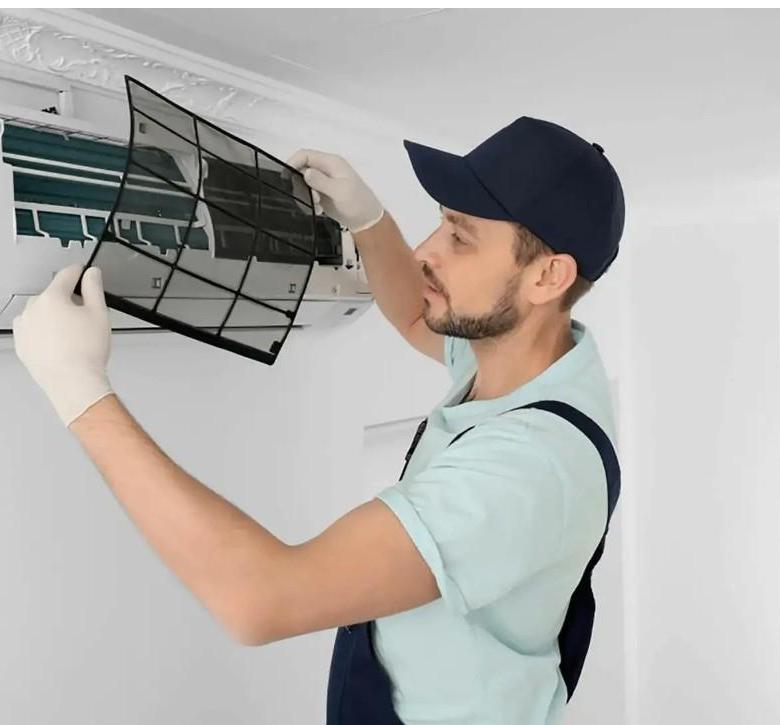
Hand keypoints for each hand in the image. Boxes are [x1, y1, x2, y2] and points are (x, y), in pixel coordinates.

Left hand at [13, 263, 113, 427]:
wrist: (73, 382)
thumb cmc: (86, 352)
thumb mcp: (100, 313)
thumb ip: (94, 287)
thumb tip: (92, 274)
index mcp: (52, 297)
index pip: (66, 275)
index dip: (79, 272)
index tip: (83, 272)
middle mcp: (33, 309)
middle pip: (54, 294)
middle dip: (69, 300)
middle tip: (85, 317)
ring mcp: (25, 327)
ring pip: (42, 312)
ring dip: (55, 316)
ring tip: (73, 334)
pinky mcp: (22, 343)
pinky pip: (34, 329)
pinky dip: (45, 332)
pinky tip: (61, 343)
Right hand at [285, 149, 384, 232]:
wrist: (366, 221)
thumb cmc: (359, 203)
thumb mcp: (340, 191)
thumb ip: (321, 181)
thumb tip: (305, 172)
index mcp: (332, 163)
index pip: (306, 155)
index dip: (293, 163)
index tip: (286, 176)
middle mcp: (327, 170)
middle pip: (302, 169)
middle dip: (300, 184)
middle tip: (310, 196)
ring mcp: (324, 182)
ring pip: (303, 183)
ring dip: (305, 195)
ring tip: (317, 205)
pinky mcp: (322, 193)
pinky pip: (308, 193)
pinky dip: (309, 201)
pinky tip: (318, 209)